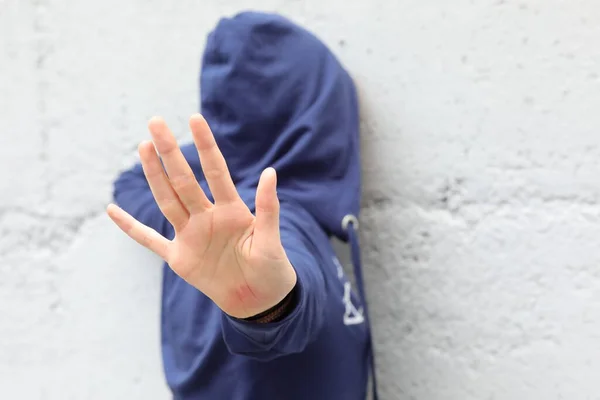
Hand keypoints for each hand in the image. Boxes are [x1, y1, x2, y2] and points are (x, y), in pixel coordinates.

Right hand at [107, 114, 296, 317]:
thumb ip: (268, 208)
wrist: (259, 301)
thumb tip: (271, 171)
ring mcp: (191, 236)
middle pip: (184, 180)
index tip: (194, 119)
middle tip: (156, 122)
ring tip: (144, 146)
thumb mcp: (271, 239)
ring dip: (154, 175)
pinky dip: (131, 227)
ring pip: (167, 200)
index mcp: (232, 210)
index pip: (216, 171)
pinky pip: (150, 240)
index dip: (205, 146)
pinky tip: (112, 210)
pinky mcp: (179, 258)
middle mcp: (207, 217)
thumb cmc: (271, 269)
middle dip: (170, 152)